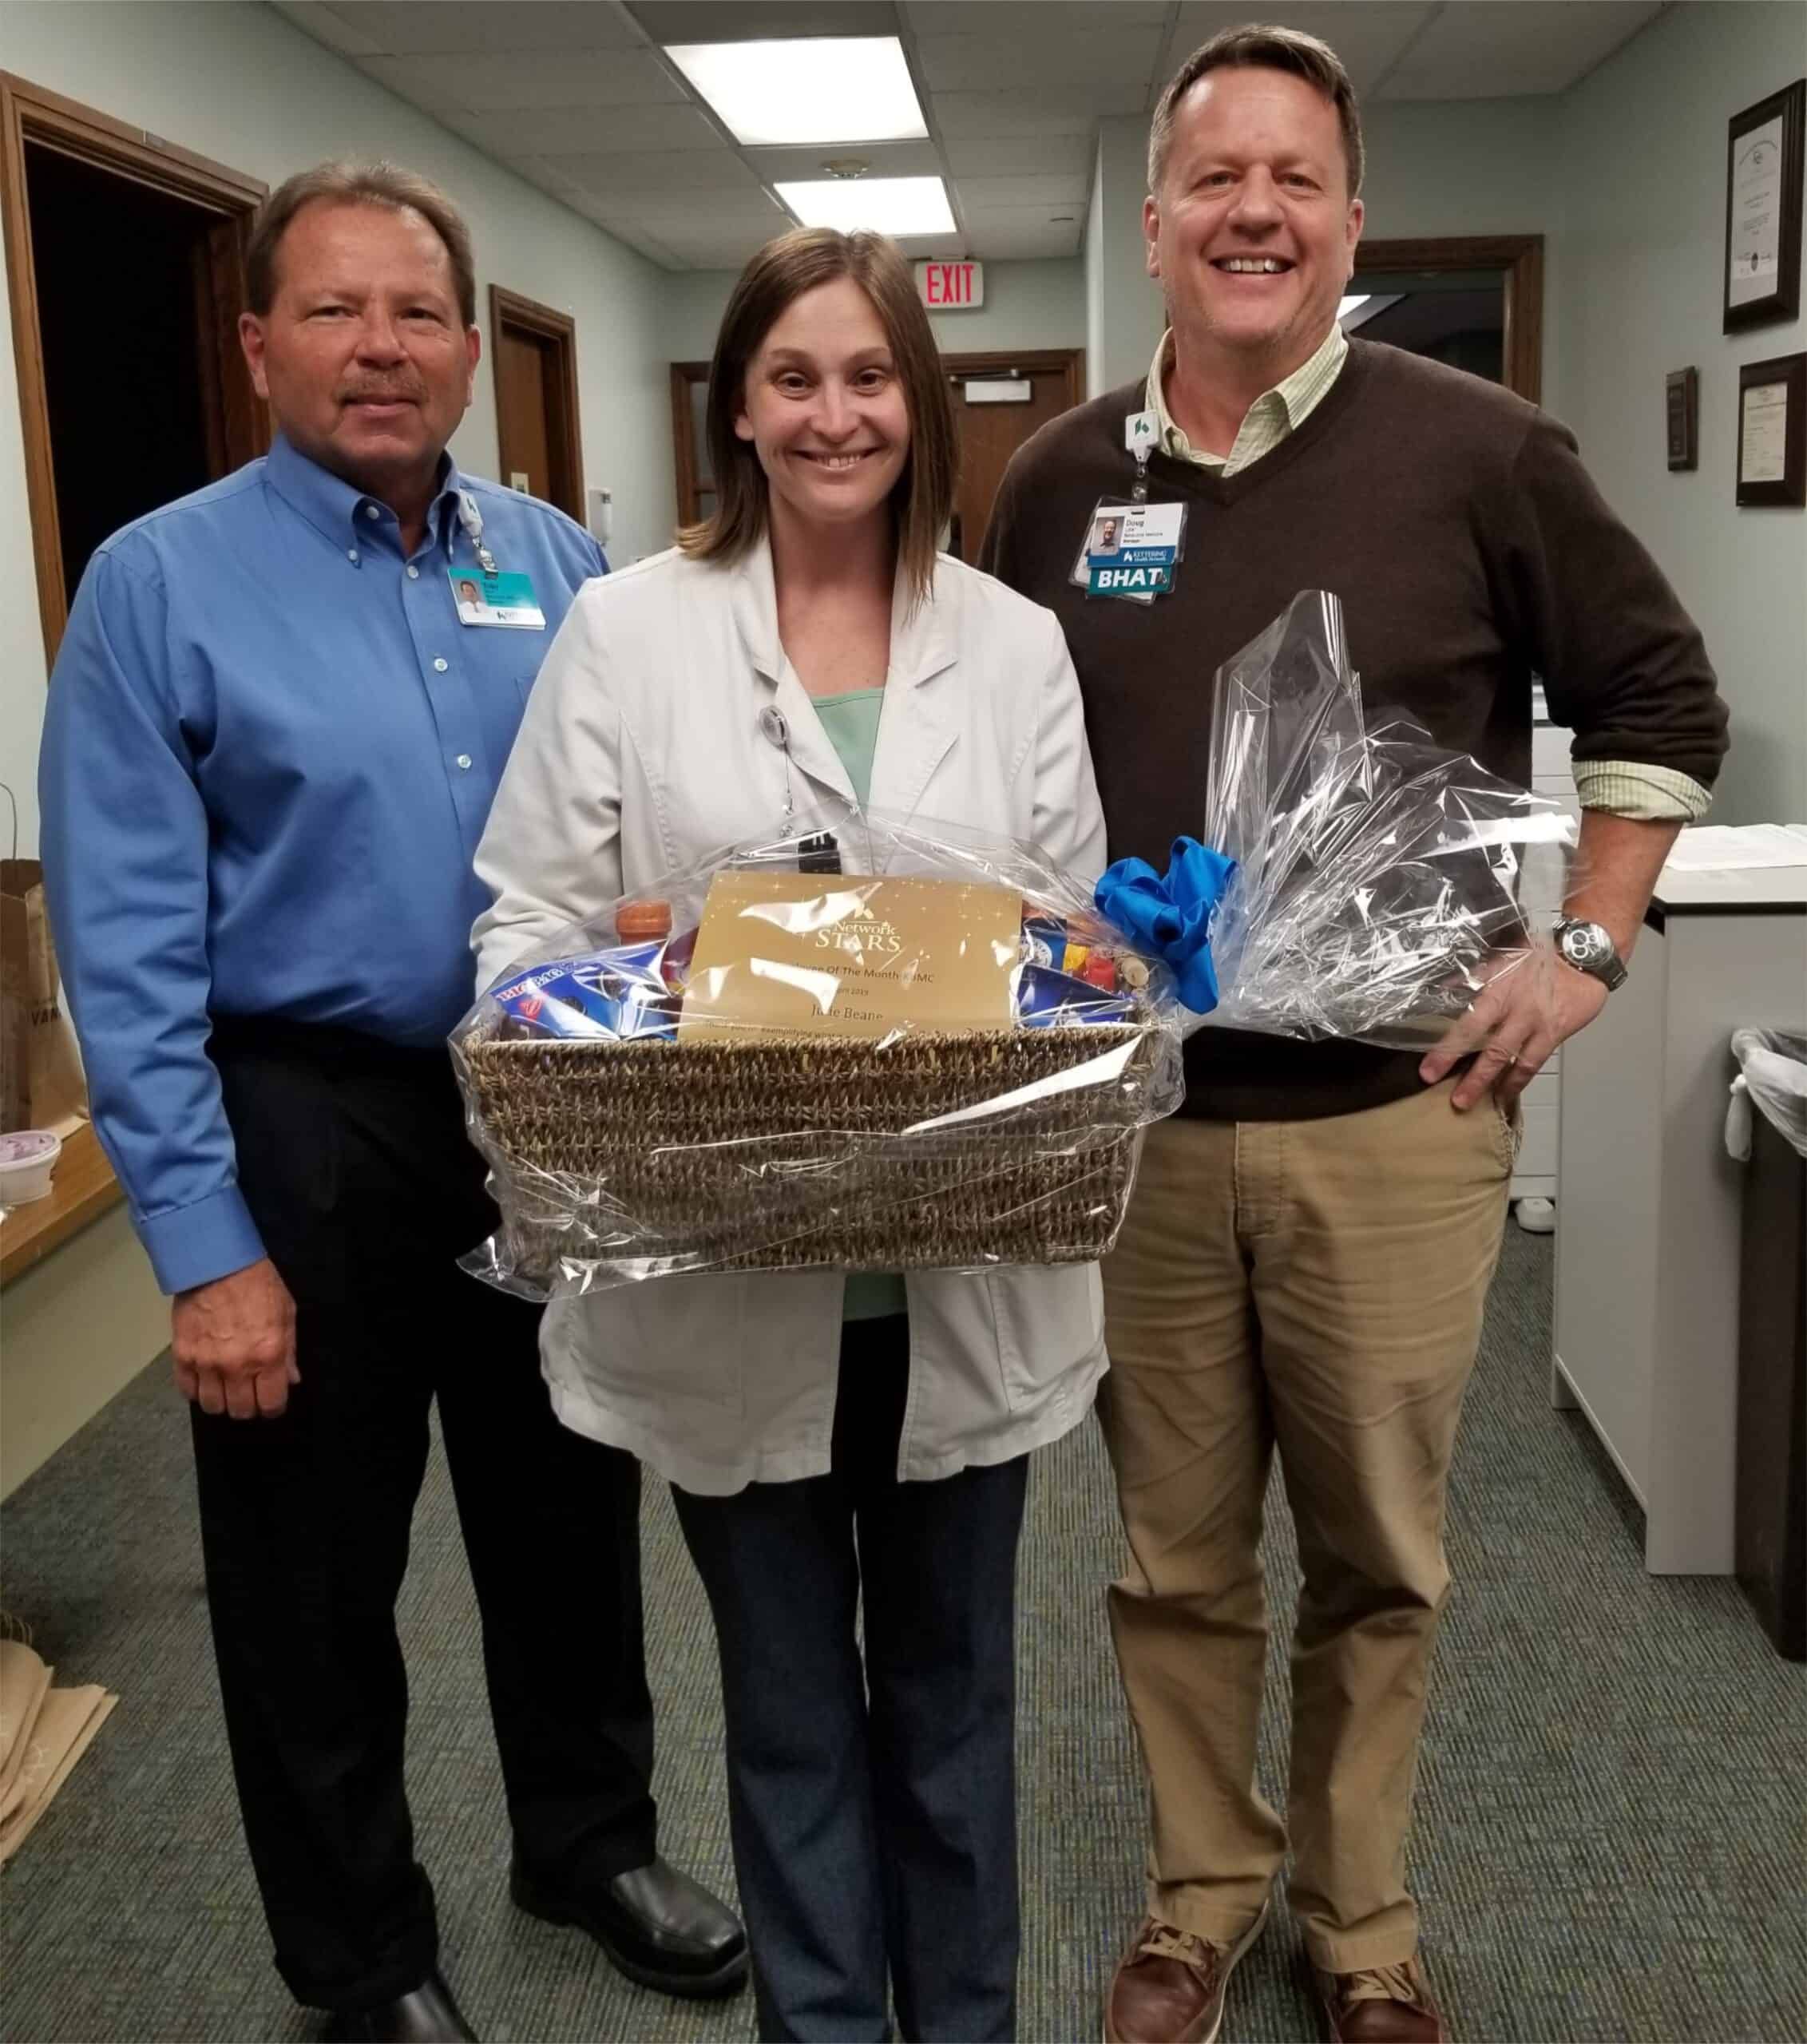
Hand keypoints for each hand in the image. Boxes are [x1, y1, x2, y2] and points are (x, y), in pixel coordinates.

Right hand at [171, 1258, 298, 1419]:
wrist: (217, 1263)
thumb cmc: (258, 1284)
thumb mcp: (286, 1314)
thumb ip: (289, 1351)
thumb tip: (291, 1379)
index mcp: (268, 1355)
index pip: (271, 1403)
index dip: (273, 1407)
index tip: (271, 1400)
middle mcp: (237, 1366)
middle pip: (240, 1411)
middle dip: (248, 1407)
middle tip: (249, 1394)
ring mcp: (206, 1363)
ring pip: (212, 1406)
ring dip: (221, 1401)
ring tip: (226, 1388)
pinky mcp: (182, 1356)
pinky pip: (186, 1390)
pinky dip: (196, 1390)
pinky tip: (205, 1379)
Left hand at [1419, 947, 1606, 1110]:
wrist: (1581, 955)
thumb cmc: (1536, 955)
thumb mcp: (1501, 958)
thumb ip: (1472, 978)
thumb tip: (1441, 991)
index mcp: (1498, 989)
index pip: (1467, 1024)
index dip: (1448, 1050)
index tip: (1429, 1071)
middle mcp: (1517, 1009)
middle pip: (1490, 1048)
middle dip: (1470, 1077)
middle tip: (1454, 1101)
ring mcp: (1537, 1024)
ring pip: (1513, 1061)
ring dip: (1493, 1084)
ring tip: (1472, 1103)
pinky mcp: (1555, 1033)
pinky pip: (1534, 1063)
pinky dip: (1518, 1080)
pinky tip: (1505, 1093)